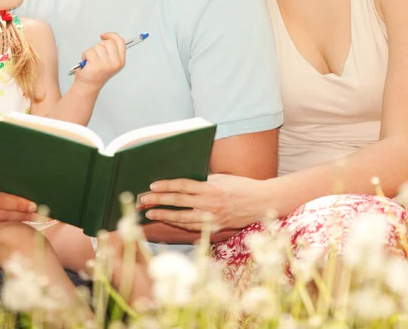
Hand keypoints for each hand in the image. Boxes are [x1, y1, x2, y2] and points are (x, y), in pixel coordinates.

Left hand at [74, 32, 125, 89]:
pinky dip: (85, 55)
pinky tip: (87, 63)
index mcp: (120, 61)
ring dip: (91, 51)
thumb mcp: (110, 62)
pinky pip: (89, 52)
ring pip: (97, 46)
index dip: (111, 35)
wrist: (88, 86)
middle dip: (99, 46)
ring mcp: (106, 64)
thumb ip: (112, 51)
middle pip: (108, 42)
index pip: (120, 41)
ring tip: (91, 60)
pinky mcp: (96, 65)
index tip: (104, 36)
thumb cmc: (96, 73)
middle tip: (96, 55)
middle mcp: (115, 63)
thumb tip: (109, 37)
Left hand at [139, 174, 270, 231]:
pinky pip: (193, 227)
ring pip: (182, 218)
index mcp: (211, 188)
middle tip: (144, 200)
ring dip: (164, 215)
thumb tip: (183, 182)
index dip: (166, 186)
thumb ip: (203, 181)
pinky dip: (179, 224)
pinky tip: (168, 220)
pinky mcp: (216, 228)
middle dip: (159, 201)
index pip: (182, 186)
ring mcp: (213, 218)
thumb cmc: (242, 186)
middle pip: (178, 202)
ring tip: (150, 213)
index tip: (152, 185)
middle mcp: (210, 204)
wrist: (262, 202)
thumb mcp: (221, 178)